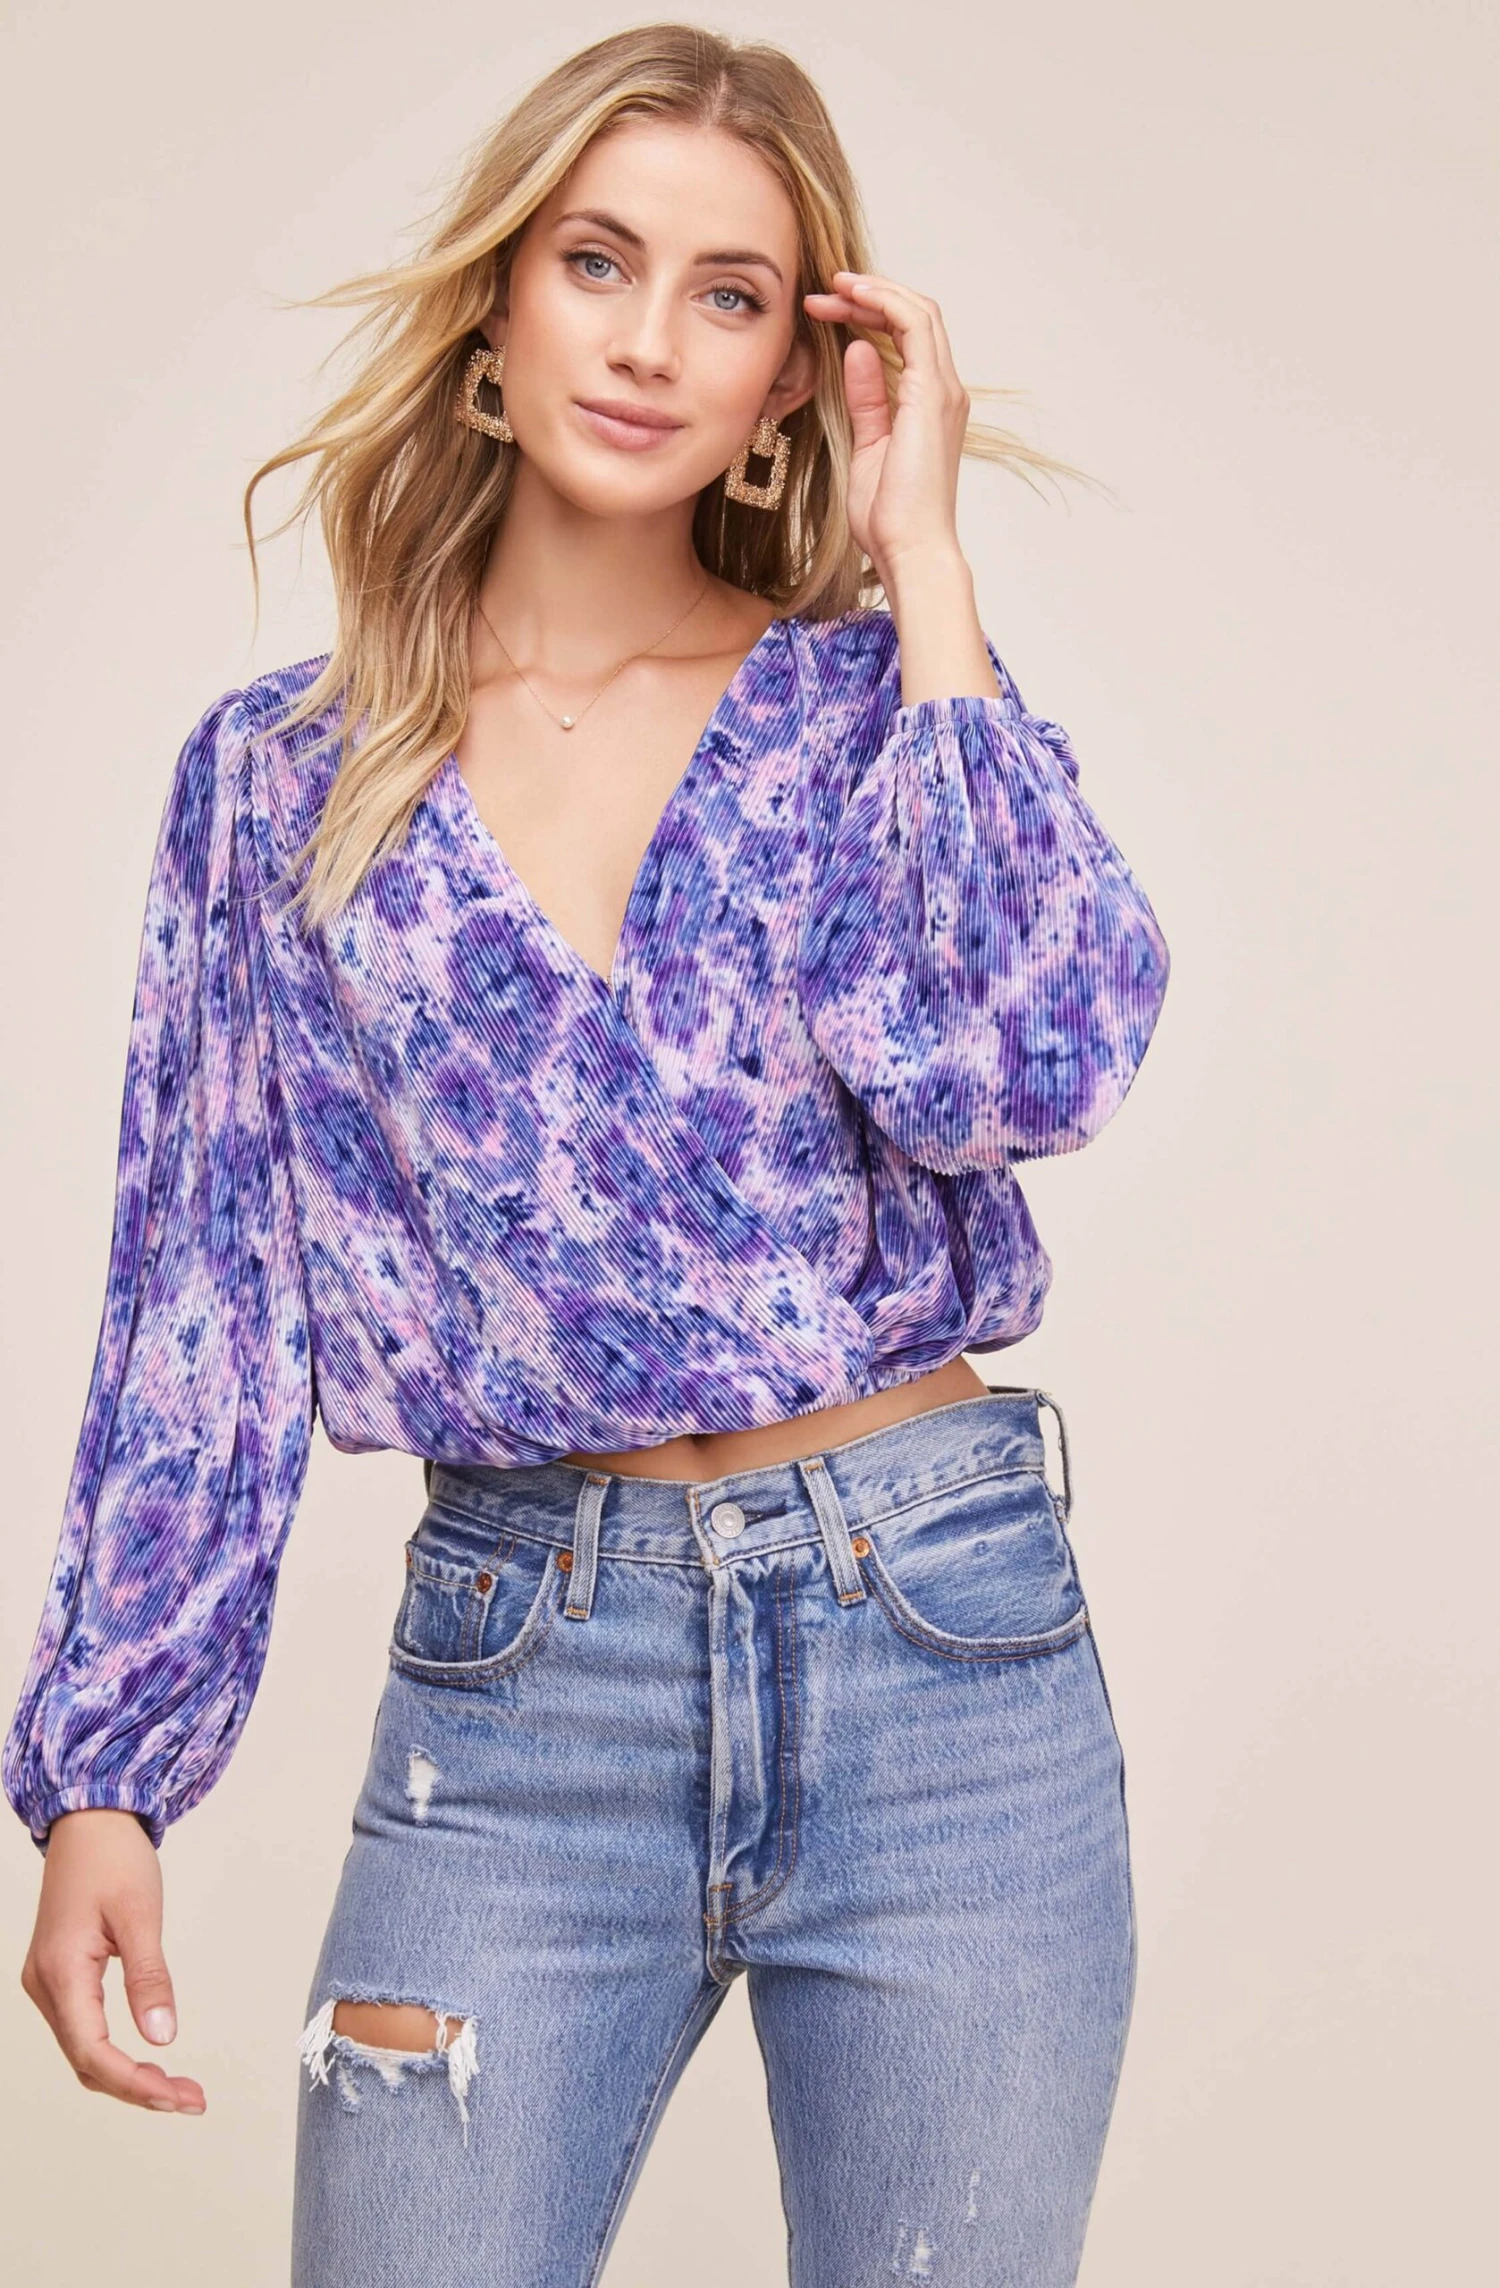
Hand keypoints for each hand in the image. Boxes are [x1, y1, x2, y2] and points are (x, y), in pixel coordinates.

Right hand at [20, 1808, 205, 2113]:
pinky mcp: (59, 1976)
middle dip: (137, 2088)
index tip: (180, 2097)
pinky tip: (148, 2059)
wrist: (89, 1821)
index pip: (92, 2052)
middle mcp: (44, 1985)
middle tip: (192, 2099)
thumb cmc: (114, 1858)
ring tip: (178, 2088)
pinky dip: (113, 2052)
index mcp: (61, 1972)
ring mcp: (47, 1982)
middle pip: (85, 2061)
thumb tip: (162, 2038)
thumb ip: (149, 1977)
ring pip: (82, 2051)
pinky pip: (83, 2030)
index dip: (135, 2084)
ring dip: (127, 2075)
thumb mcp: (140, 1913)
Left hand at [802, 269, 972, 583]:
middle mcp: (944, 391)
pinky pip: (913, 326)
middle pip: (915, 314)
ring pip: (918, 311)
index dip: (869, 311)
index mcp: (930, 403)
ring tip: (833, 286)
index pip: (907, 335)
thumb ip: (867, 400)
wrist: (911, 550)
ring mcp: (943, 391)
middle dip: (869, 294)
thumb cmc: (890, 517)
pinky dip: (883, 303)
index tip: (826, 309)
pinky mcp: (933, 395)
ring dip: (874, 291)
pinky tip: (851, 298)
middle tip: (824, 290)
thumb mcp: (868, 447)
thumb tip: (857, 353)